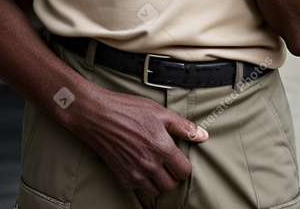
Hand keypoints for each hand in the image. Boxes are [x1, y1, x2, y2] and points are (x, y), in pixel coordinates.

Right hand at [75, 88, 207, 197]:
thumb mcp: (159, 111)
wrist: (97, 115)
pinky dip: (141, 181)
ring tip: (154, 165)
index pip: (184, 172)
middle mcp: (150, 164)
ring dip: (158, 181)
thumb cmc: (127, 109)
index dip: (183, 165)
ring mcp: (135, 173)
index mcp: (162, 148)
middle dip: (172, 175)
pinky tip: (139, 165)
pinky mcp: (122, 177)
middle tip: (167, 162)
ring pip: (156, 191)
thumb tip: (203, 136)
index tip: (178, 157)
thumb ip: (183, 126)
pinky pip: (138, 188)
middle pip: (171, 185)